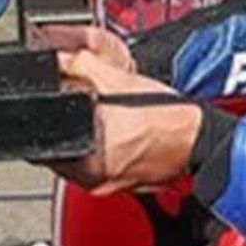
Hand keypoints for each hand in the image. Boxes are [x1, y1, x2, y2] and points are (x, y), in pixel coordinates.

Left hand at [47, 30, 202, 194]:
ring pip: (79, 160)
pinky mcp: (122, 186)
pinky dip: (103, 151)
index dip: (47, 115)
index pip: (46, 139)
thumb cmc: (167, 116)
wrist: (199, 138)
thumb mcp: (117, 79)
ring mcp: (108, 186)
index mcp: (89, 157)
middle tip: (87, 108)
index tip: (56, 102)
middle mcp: (95, 178)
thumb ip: (80, 65)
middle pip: (61, 149)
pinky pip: (100, 167)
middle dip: (67, 127)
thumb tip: (59, 59)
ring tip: (106, 121)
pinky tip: (118, 135)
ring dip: (84, 140)